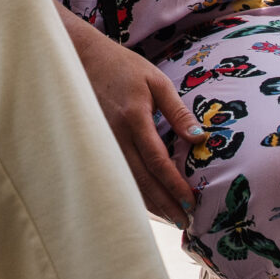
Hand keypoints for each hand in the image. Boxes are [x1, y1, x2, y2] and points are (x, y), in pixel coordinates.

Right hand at [63, 10, 202, 222]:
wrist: (79, 58)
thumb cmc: (121, 66)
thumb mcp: (156, 81)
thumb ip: (177, 112)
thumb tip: (200, 139)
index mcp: (134, 118)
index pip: (157, 161)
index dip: (174, 185)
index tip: (190, 201)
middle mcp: (116, 135)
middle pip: (142, 179)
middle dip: (165, 203)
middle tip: (185, 221)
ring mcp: (102, 142)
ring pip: (126, 181)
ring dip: (149, 203)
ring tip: (170, 218)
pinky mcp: (95, 144)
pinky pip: (115, 173)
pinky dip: (131, 191)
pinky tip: (145, 202)